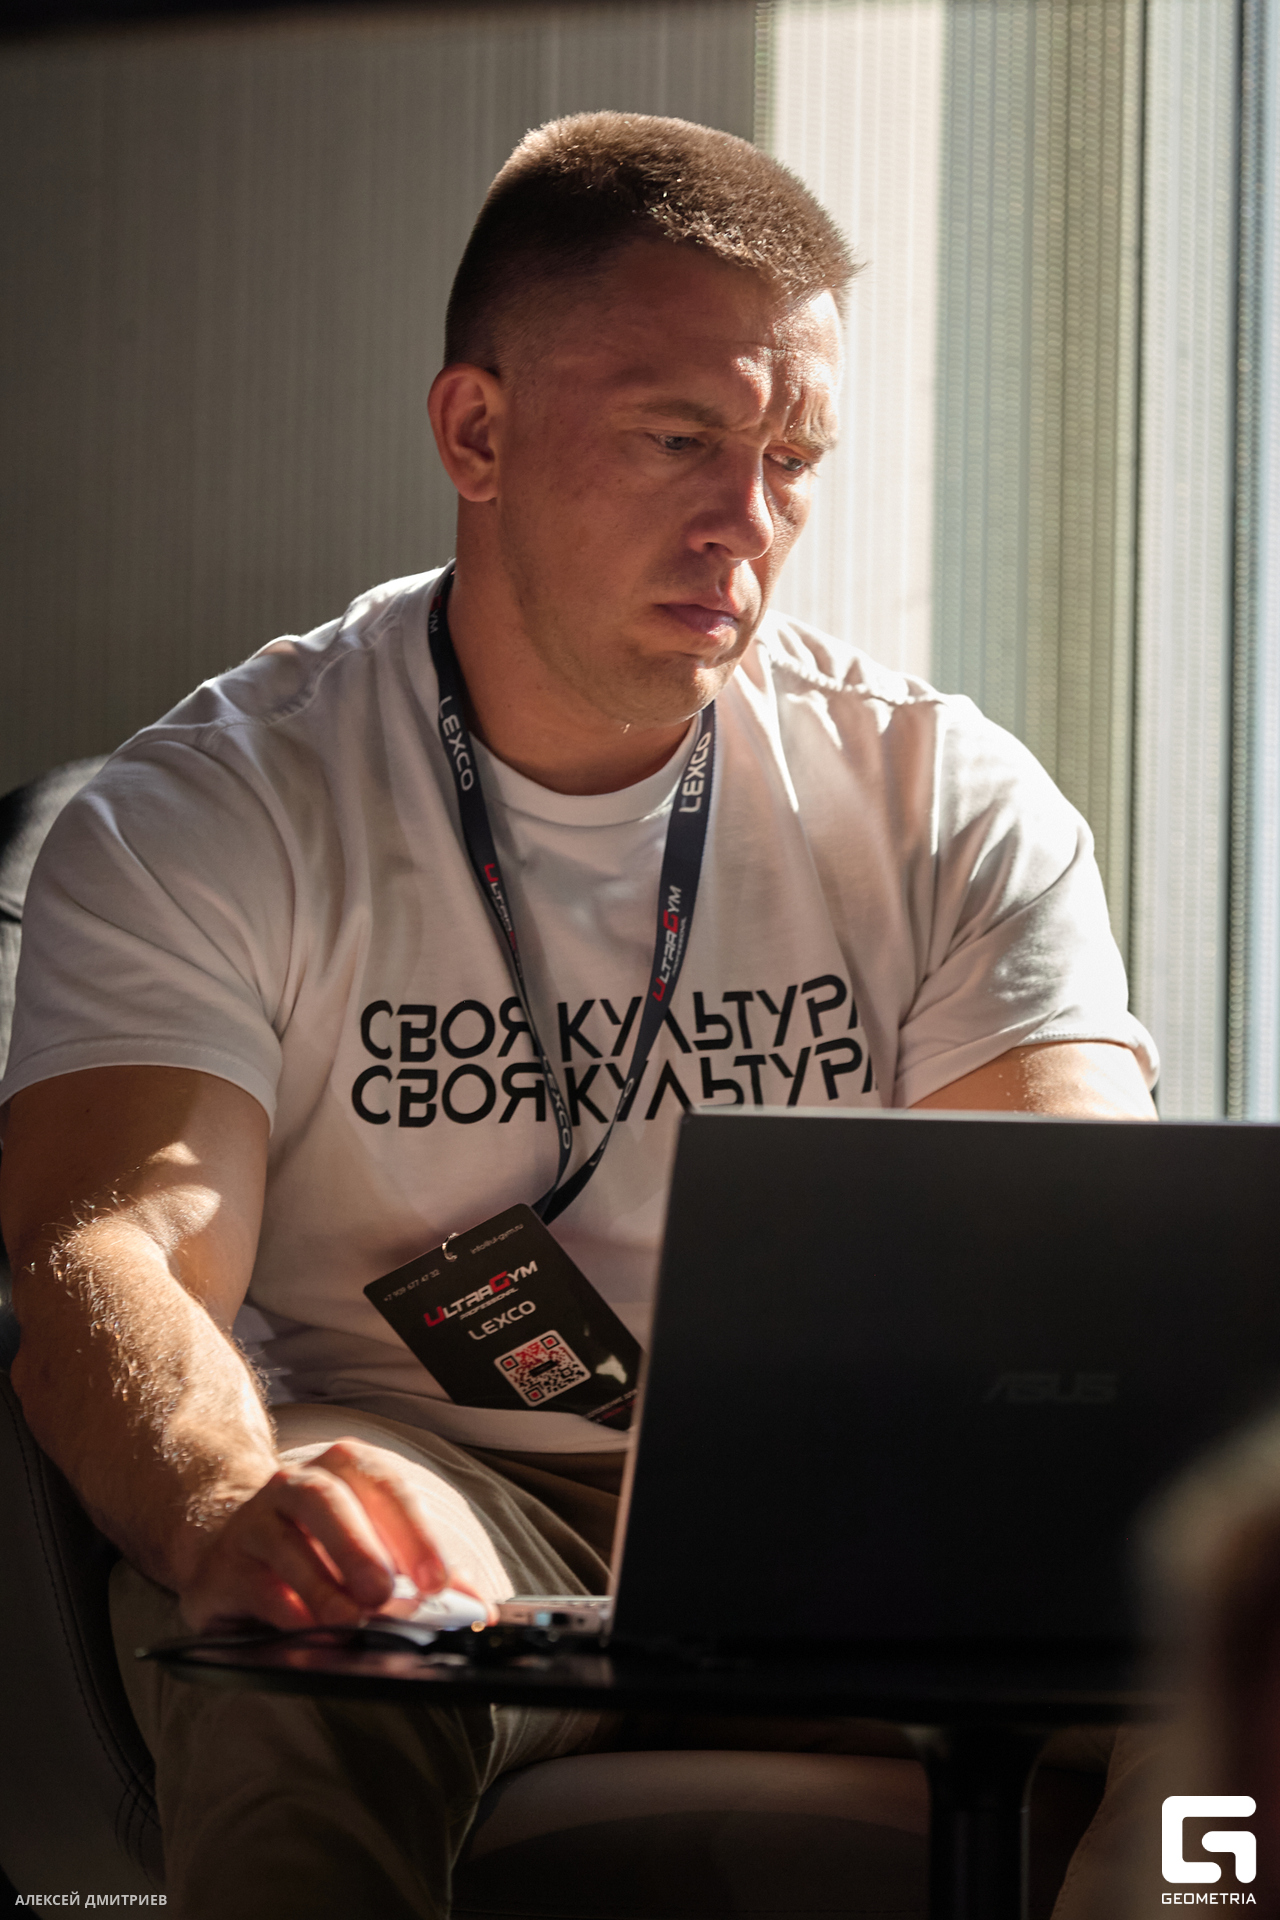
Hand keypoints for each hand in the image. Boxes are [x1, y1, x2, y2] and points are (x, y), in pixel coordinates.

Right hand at [178, 1438, 488, 1632]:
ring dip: (322, 1584)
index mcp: (345, 1469)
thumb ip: (423, 1569)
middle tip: (385, 1595)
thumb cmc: (320, 1543)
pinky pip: (252, 1582)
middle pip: (328, 1500)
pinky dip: (281, 1606)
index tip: (438, 1581)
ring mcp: (254, 1521)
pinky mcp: (222, 1565)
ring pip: (285, 1540)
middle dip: (360, 1548)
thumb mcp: (374, 1543)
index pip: (385, 1486)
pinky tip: (304, 1628)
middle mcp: (296, 1484)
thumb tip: (477, 1605)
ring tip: (351, 1619)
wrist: (229, 1540)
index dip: (414, 1532)